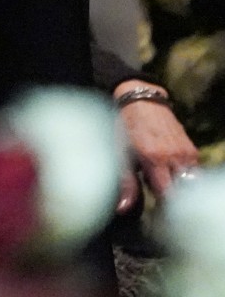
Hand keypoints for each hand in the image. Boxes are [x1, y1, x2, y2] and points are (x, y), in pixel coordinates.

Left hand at [116, 85, 199, 209]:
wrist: (139, 100)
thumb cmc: (124, 126)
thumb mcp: (119, 154)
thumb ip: (125, 183)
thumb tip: (123, 208)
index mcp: (155, 159)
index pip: (169, 196)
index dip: (163, 207)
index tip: (157, 212)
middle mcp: (175, 157)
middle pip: (182, 191)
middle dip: (172, 198)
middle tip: (158, 197)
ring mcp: (186, 152)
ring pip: (190, 182)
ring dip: (179, 187)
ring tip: (164, 183)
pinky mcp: (191, 148)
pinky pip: (193, 170)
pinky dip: (184, 176)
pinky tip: (170, 172)